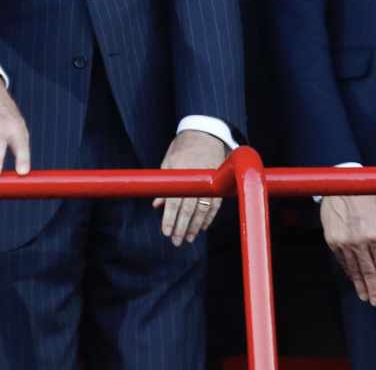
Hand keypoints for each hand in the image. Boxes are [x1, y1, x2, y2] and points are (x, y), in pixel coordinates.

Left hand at [153, 130, 228, 245]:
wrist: (206, 133)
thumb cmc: (183, 147)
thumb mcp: (169, 163)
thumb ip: (165, 185)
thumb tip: (157, 205)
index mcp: (182, 172)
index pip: (175, 201)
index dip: (170, 218)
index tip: (166, 232)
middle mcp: (197, 178)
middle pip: (189, 209)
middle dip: (182, 227)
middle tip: (176, 241)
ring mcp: (210, 181)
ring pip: (204, 209)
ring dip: (195, 226)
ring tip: (189, 238)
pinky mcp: (219, 183)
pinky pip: (215, 205)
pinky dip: (209, 217)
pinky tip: (202, 227)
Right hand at [320, 194, 375, 306]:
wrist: (341, 186)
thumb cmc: (367, 197)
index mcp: (375, 233)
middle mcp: (359, 240)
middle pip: (368, 270)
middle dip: (373, 288)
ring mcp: (344, 242)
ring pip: (353, 268)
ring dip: (359, 284)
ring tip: (364, 296)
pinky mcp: (332, 240)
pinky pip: (342, 261)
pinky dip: (348, 271)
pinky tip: (353, 279)